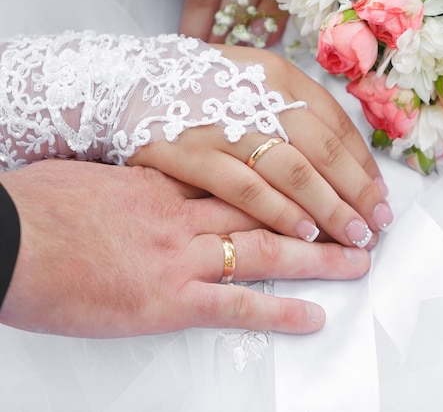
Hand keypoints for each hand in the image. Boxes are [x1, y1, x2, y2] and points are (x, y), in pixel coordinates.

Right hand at [0, 159, 369, 337]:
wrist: (10, 235)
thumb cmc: (41, 206)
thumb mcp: (98, 180)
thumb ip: (138, 182)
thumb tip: (152, 184)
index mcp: (167, 183)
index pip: (240, 176)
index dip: (283, 181)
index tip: (313, 182)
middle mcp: (185, 215)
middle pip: (266, 210)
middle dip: (316, 213)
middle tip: (356, 218)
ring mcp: (181, 256)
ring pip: (265, 251)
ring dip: (316, 258)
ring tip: (356, 260)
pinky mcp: (167, 300)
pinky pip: (235, 306)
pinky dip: (278, 313)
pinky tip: (312, 317)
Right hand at [130, 44, 392, 249]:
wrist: (127, 83)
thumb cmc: (200, 90)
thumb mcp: (251, 81)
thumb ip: (291, 111)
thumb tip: (342, 158)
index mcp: (277, 75)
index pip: (335, 123)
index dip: (362, 163)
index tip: (380, 194)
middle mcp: (258, 95)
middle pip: (322, 150)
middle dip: (356, 191)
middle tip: (378, 224)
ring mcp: (224, 124)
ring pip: (292, 171)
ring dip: (328, 207)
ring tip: (354, 235)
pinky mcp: (191, 152)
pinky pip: (245, 187)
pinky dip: (279, 211)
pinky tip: (304, 232)